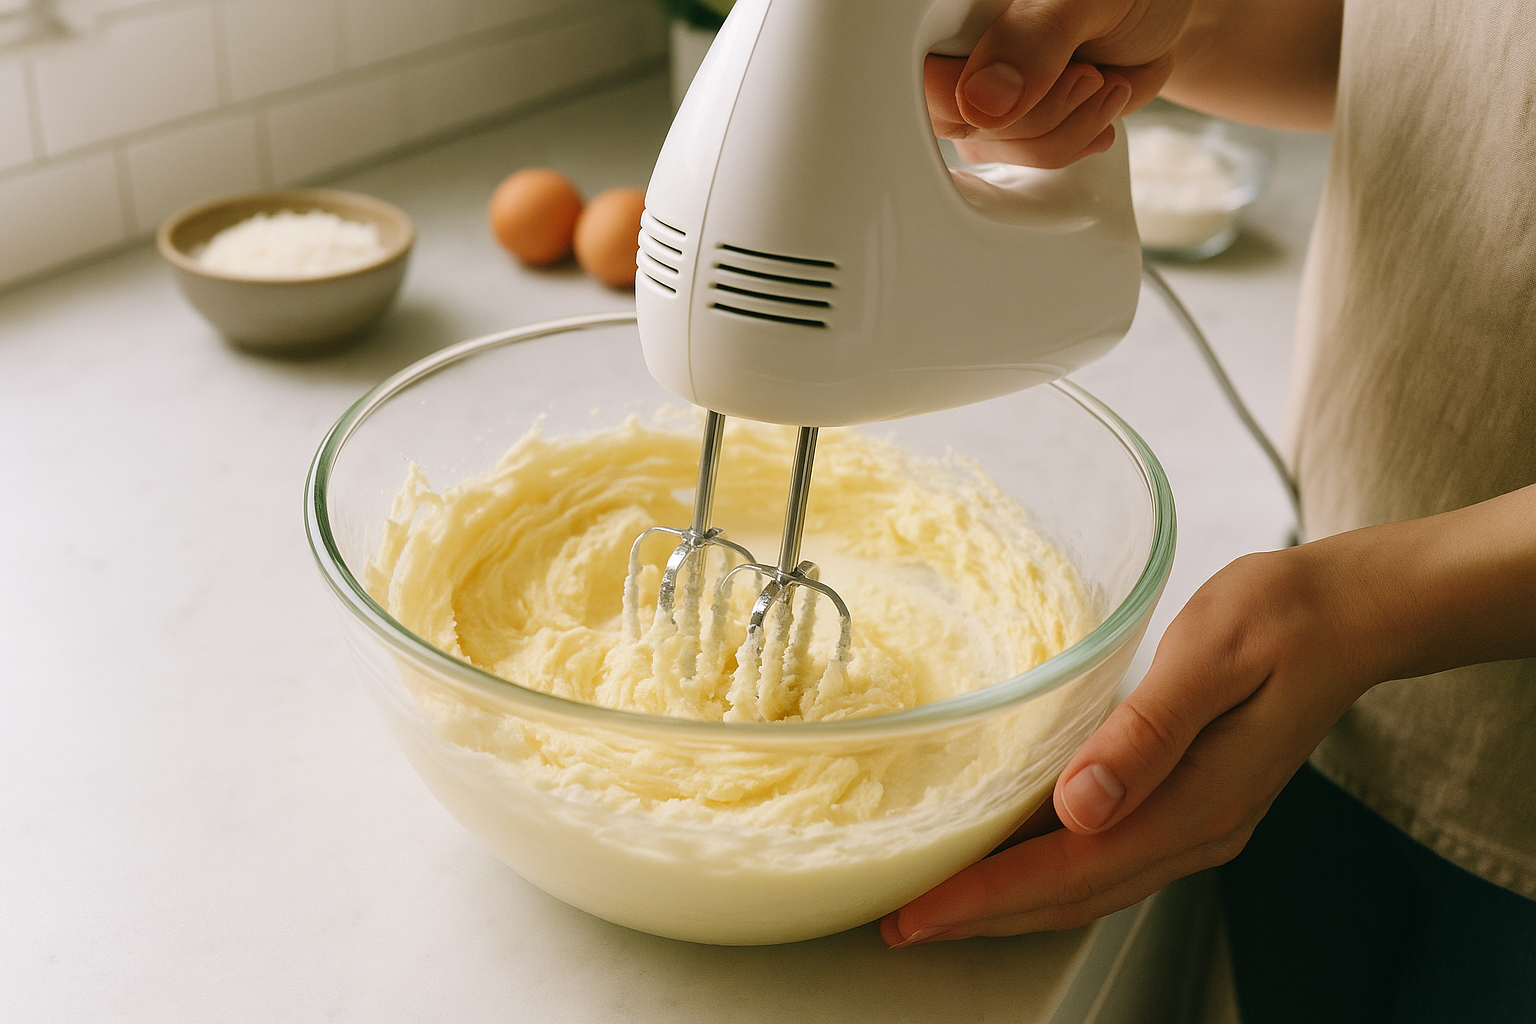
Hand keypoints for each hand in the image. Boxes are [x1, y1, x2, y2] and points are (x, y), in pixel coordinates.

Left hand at [882, 543, 1377, 942]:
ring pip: (1089, 887)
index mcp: (1199, 801)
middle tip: (903, 922)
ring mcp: (1200, 824)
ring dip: (1012, 902)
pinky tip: (1011, 857)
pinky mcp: (1192, 804)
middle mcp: (1199, 830)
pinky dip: (1048, 873)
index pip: (1072, 870)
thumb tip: (1082, 806)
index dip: (989, 896)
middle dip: (983, 915)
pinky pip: (1108, 860)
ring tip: (941, 903)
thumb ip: (1147, 733)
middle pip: (1073, 896)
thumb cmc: (1282, 618)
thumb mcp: (1209, 656)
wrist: (1350, 615)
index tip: (920, 911)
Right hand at [925, 0, 1195, 167]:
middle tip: (1086, 75)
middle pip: (956, 120)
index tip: (1028, 87)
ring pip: (996, 147)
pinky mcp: (1009, 128)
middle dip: (1038, 113)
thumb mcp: (1081, 0)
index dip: (965, 94)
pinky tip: (1093, 109)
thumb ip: (1031, 42)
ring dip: (1065, 128)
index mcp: (956, 16)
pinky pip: (1026, 163)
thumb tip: (980, 104)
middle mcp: (958, 55)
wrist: (1161, 19)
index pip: (922, 71)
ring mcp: (980, 96)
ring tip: (1099, 84)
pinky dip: (1073, 142)